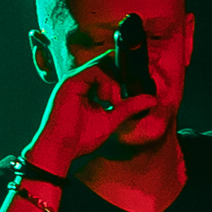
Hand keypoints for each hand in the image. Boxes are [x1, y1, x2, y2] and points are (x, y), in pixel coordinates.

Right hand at [29, 47, 161, 171]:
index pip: (109, 68)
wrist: (59, 150)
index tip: (135, 88)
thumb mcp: (112, 121)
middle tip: (121, 99)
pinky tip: (105, 100)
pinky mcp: (70, 82)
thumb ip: (129, 108)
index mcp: (87, 87)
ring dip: (114, 81)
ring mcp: (74, 79)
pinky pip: (95, 69)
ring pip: (104, 62)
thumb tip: (151, 99)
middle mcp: (79, 80)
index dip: (124, 73)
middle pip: (108, 61)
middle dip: (122, 77)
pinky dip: (106, 82)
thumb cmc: (78, 139)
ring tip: (112, 102)